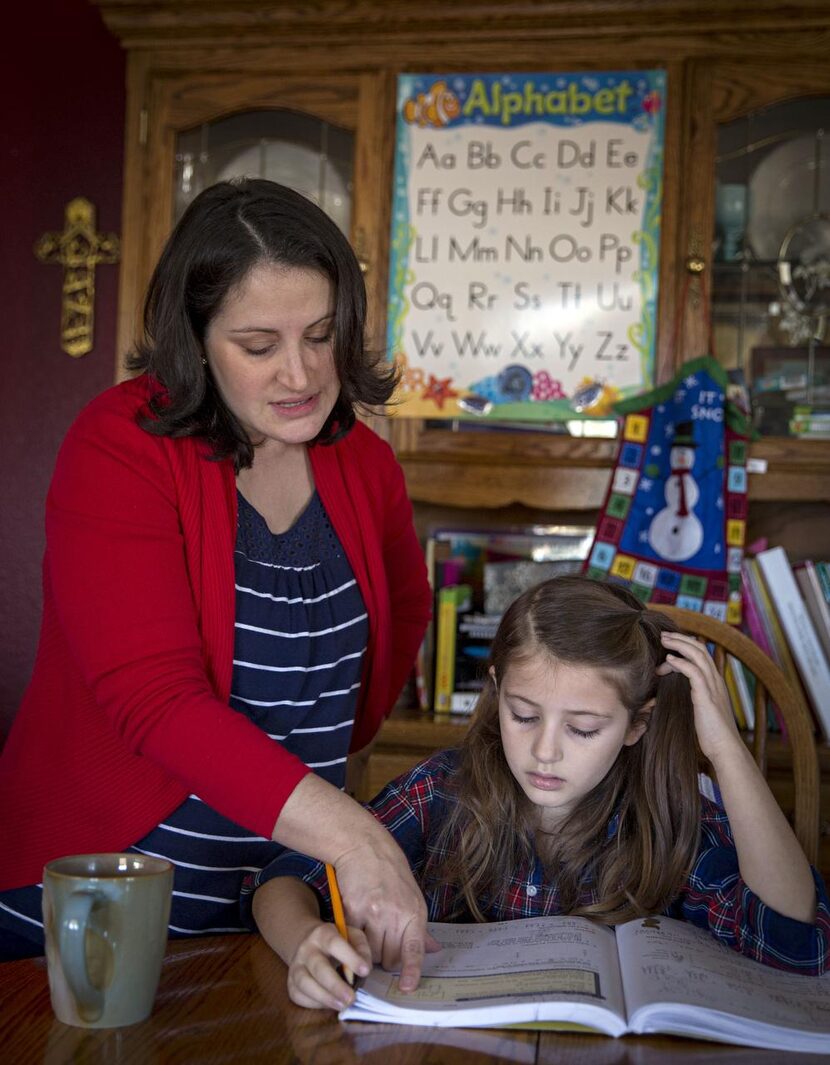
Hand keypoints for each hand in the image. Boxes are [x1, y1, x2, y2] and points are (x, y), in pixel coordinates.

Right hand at [287, 923, 371, 1010]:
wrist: (308, 944)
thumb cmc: (336, 942)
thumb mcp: (352, 936)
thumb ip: (361, 948)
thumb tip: (364, 969)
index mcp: (323, 934)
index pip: (334, 943)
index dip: (350, 957)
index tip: (365, 971)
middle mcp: (306, 949)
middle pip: (318, 967)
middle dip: (335, 985)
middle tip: (351, 998)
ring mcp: (296, 966)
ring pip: (305, 983)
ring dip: (324, 997)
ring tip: (342, 1005)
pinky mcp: (291, 983)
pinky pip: (299, 996)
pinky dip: (314, 1003)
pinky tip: (329, 1004)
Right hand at [333, 834, 440, 991]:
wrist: (366, 847)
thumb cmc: (391, 873)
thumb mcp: (413, 896)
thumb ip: (420, 927)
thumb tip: (435, 950)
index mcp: (414, 912)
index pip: (415, 949)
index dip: (411, 971)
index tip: (408, 988)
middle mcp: (395, 914)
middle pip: (388, 959)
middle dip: (385, 958)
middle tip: (381, 941)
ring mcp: (373, 913)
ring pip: (369, 954)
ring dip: (368, 951)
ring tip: (368, 931)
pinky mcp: (353, 910)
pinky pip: (353, 940)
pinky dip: (354, 940)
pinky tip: (356, 925)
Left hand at [658, 631, 739, 761]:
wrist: (725, 749)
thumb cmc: (712, 734)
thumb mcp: (703, 710)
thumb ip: (697, 698)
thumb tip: (684, 694)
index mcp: (715, 683)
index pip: (703, 655)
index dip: (686, 646)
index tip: (670, 645)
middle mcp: (716, 681)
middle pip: (701, 649)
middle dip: (682, 639)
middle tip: (664, 635)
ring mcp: (712, 688)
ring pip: (698, 656)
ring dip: (679, 645)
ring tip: (664, 640)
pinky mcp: (706, 697)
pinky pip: (694, 672)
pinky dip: (681, 663)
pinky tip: (669, 660)